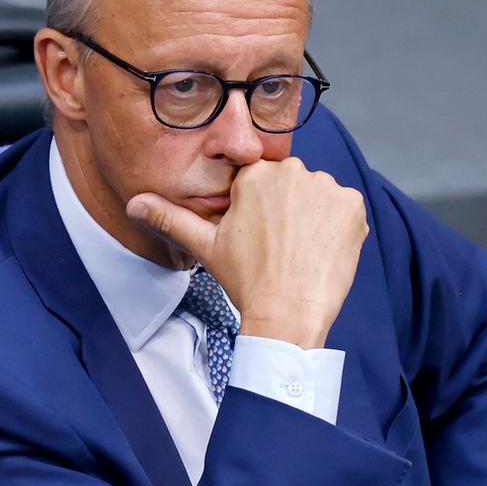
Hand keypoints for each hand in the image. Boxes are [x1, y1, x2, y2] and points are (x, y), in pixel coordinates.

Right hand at [127, 157, 368, 348]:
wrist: (287, 313)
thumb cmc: (245, 279)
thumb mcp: (204, 245)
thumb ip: (170, 217)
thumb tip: (133, 203)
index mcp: (255, 176)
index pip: (259, 182)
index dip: (258, 210)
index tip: (258, 236)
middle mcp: (292, 171)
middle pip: (291, 185)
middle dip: (287, 210)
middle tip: (277, 247)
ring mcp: (326, 188)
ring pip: (318, 196)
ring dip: (313, 216)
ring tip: (299, 250)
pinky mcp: (353, 206)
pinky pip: (344, 209)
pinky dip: (336, 227)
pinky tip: (320, 250)